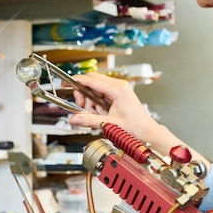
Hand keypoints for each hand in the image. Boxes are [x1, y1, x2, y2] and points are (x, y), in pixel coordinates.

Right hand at [67, 72, 210, 170]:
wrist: (147, 132)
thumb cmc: (135, 128)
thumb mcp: (109, 124)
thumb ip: (89, 121)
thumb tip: (73, 118)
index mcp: (118, 89)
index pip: (91, 80)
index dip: (76, 81)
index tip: (65, 82)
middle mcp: (119, 86)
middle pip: (92, 82)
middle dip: (84, 96)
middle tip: (85, 109)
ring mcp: (119, 89)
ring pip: (95, 89)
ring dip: (91, 102)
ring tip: (99, 115)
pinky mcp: (118, 94)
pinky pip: (101, 94)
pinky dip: (97, 104)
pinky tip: (103, 114)